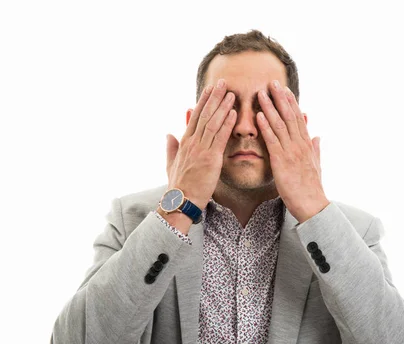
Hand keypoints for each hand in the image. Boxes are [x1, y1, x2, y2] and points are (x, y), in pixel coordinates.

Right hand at [165, 78, 235, 208]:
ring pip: (213, 122)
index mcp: (184, 142)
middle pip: (204, 115)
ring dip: (223, 106)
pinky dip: (227, 124)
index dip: (203, 101)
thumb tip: (169, 134)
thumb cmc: (178, 185)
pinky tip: (234, 113)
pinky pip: (220, 137)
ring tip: (231, 93)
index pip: (194, 116)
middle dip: (214, 97)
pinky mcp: (210, 158)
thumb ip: (170, 147)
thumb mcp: (170, 164)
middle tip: (222, 83)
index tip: (209, 89)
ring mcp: (201, 149)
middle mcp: (192, 142)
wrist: (180, 201)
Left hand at [256, 80, 328, 222]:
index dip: (291, 103)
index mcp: (307, 145)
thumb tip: (317, 136)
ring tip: (261, 93)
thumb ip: (316, 149)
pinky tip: (258, 116)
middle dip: (280, 98)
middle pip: (289, 116)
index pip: (298, 119)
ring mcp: (291, 152)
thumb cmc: (312, 188)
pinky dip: (265, 127)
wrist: (312, 205)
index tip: (284, 90)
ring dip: (270, 107)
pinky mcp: (281, 162)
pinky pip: (272, 141)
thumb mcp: (317, 165)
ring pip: (280, 124)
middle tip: (271, 82)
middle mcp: (300, 144)